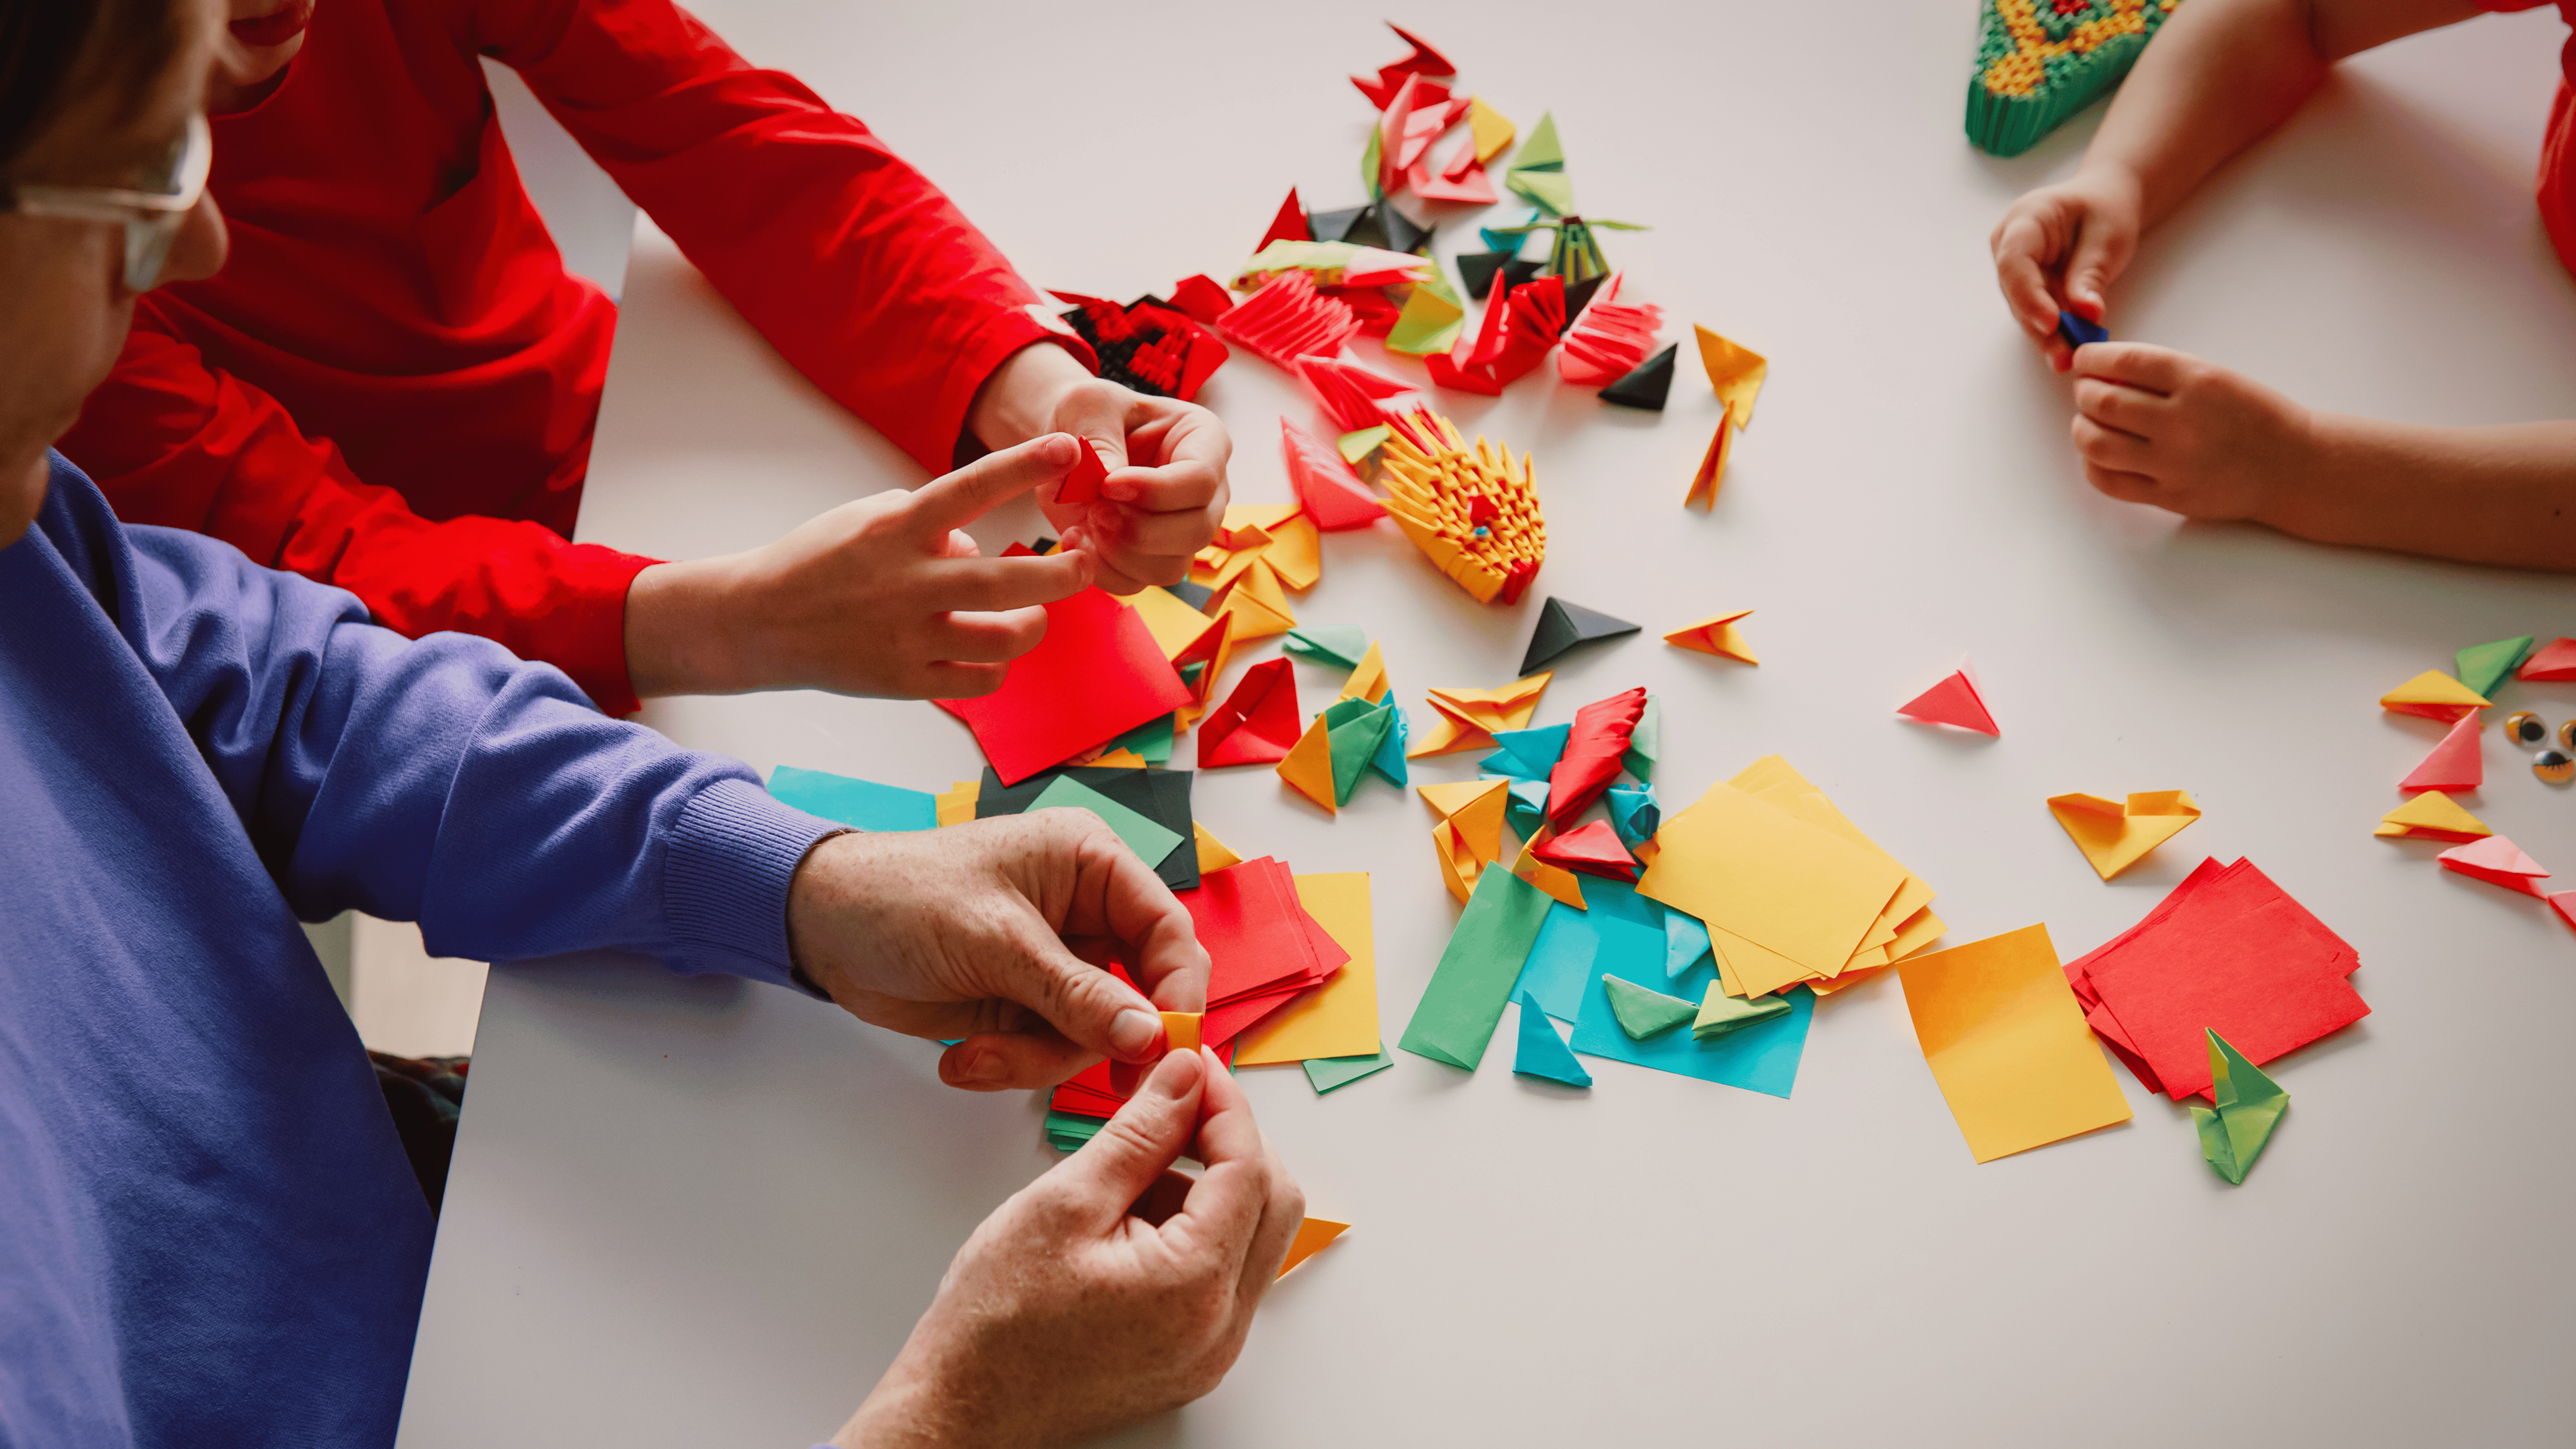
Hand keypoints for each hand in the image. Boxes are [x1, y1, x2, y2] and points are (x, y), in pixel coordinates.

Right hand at [624, 435, 1094, 699]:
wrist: (759, 621)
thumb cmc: (819, 561)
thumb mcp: (867, 518)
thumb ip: (928, 524)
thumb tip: (975, 544)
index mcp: (897, 529)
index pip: (971, 488)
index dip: (1023, 466)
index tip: (1069, 448)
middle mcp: (906, 582)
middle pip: (1005, 580)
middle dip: (1062, 572)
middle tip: (1087, 562)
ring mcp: (907, 637)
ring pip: (1002, 639)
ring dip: (1034, 624)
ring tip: (1036, 614)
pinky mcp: (905, 681)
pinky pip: (980, 680)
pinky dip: (997, 667)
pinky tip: (992, 653)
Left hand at [786, 810, 1210, 1089]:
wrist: (822, 927)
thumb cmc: (901, 896)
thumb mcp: (995, 941)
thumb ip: (1076, 991)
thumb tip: (1149, 1035)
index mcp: (1091, 864)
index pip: (1167, 929)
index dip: (1177, 990)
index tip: (1167, 1047)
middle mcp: (1086, 912)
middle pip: (1140, 991)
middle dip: (1098, 1037)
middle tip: (1093, 1081)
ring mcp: (1058, 963)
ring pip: (1095, 1033)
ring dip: (1040, 1058)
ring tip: (979, 1056)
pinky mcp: (1028, 1004)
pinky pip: (1052, 1050)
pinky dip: (1013, 1064)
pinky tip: (965, 1059)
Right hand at [831, 1047, 1303, 1448]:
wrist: (963, 1407)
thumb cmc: (997, 1320)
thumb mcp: (1065, 1202)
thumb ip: (1139, 1133)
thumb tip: (1185, 1077)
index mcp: (1195, 1286)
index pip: (1249, 1169)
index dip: (1225, 1105)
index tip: (1192, 1067)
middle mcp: (1221, 1328)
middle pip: (1272, 1204)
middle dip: (1231, 1143)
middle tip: (1176, 1105)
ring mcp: (1212, 1350)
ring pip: (1252, 1238)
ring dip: (1213, 1186)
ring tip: (1134, 1167)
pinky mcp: (1194, 1358)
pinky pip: (1224, 1276)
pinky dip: (1197, 1230)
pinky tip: (1135, 1215)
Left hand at [969, 343, 1230, 593]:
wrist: (1069, 444)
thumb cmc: (1090, 414)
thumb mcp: (1089, 405)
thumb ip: (1100, 437)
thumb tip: (1109, 479)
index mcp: (1205, 441)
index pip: (1200, 480)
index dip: (1155, 491)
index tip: (1108, 484)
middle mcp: (1206, 493)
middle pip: (1197, 531)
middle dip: (1140, 529)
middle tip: (1095, 510)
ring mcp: (1182, 531)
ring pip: (1171, 567)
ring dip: (1120, 553)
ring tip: (1086, 521)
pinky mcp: (1151, 558)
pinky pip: (1136, 584)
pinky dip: (1101, 570)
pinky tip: (1078, 539)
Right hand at [1991, 168, 2142, 369]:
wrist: (2104, 202)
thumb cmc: (2105, 208)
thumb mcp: (2108, 235)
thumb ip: (2091, 272)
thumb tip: (2086, 313)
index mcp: (2025, 219)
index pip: (2014, 262)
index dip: (2029, 295)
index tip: (2052, 323)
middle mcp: (2009, 246)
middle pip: (2017, 293)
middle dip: (2041, 327)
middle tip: (2066, 357)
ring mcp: (2015, 270)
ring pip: (2025, 310)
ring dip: (2048, 337)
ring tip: (2070, 360)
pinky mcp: (2028, 289)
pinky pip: (2039, 314)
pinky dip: (2057, 333)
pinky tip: (2072, 351)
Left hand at [2070, 342, 2317, 521]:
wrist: (2292, 466)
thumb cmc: (2251, 416)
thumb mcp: (2215, 377)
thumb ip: (2162, 374)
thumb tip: (2102, 370)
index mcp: (2199, 381)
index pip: (2126, 361)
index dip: (2092, 359)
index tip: (2083, 360)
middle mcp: (2183, 422)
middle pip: (2103, 402)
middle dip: (2084, 392)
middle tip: (2086, 391)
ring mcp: (2174, 463)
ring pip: (2096, 443)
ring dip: (2081, 427)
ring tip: (2089, 421)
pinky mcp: (2169, 497)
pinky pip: (2108, 481)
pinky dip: (2092, 463)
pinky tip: (2100, 453)